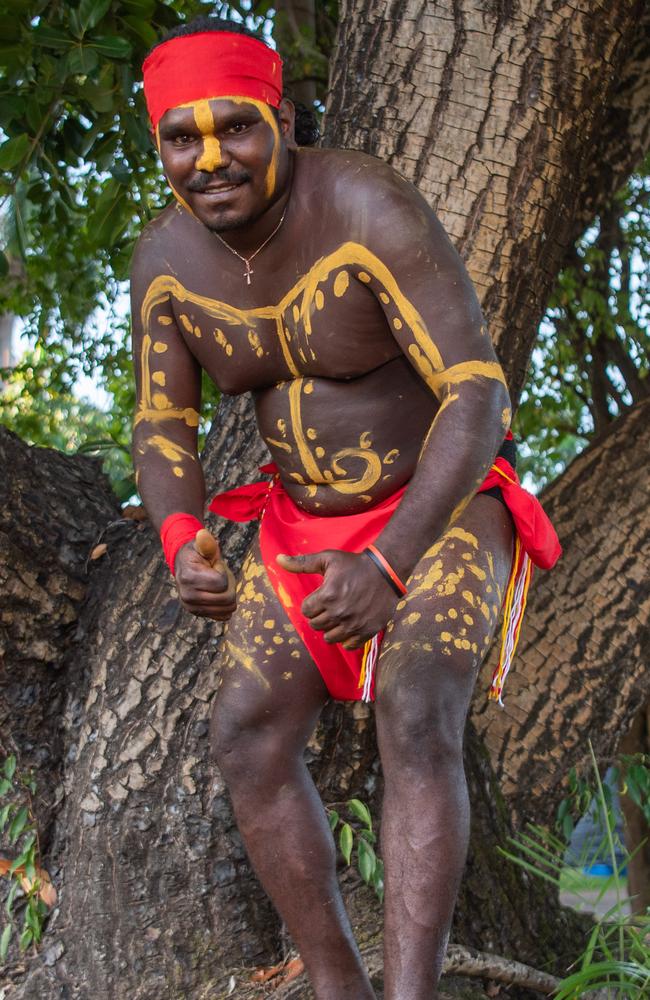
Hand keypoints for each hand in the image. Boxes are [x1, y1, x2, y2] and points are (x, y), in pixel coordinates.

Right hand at [174, 529, 236, 620]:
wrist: (183, 565)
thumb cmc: (197, 554)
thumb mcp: (202, 546)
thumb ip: (206, 542)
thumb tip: (202, 533)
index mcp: (190, 578)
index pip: (222, 583)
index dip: (223, 573)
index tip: (214, 567)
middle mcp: (188, 596)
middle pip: (227, 599)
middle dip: (229, 585)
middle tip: (217, 576)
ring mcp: (192, 607)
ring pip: (227, 609)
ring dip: (228, 595)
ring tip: (217, 585)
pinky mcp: (197, 614)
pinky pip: (222, 617)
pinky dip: (225, 606)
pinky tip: (217, 595)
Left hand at [276, 549, 398, 648]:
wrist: (386, 571)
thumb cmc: (354, 564)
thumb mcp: (327, 559)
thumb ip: (302, 563)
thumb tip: (278, 559)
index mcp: (327, 595)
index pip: (306, 611)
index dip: (311, 604)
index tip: (321, 597)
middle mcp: (339, 612)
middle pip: (316, 626)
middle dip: (319, 616)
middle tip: (330, 606)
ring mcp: (354, 624)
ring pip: (330, 638)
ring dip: (331, 629)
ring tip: (339, 616)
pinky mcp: (367, 631)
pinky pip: (348, 645)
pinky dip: (346, 639)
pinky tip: (349, 625)